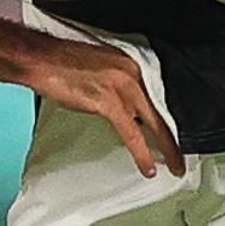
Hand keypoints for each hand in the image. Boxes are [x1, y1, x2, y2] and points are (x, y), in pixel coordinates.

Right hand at [30, 39, 184, 178]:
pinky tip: (148, 167)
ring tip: (174, 166)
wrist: (41, 59)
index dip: (167, 117)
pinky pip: (132, 133)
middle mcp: (133, 73)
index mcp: (132, 64)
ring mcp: (123, 87)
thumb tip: (123, 109)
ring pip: (154, 123)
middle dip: (175, 136)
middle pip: (163, 110)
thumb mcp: (100, 69)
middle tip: (184, 156)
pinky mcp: (109, 101)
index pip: (158, 95)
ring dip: (167, 149)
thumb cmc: (61, 63)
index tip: (174, 133)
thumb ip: (116, 86)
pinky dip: (141, 153)